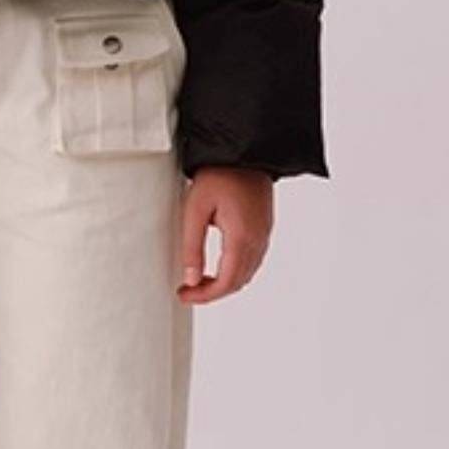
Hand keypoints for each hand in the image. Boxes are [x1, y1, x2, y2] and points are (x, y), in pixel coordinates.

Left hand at [178, 167, 273, 301]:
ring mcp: (264, 235)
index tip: (184, 295)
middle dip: (212, 292)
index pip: (226, 282)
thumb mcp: (195, 209)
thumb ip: (192, 247)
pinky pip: (253, 261)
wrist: (244, 153)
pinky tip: (218, 266)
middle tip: (188, 290)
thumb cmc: (219, 175)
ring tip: (199, 279)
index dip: (204, 296)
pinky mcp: (265, 229)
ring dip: (225, 283)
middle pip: (238, 282)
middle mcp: (258, 240)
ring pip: (247, 274)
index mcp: (241, 237)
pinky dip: (236, 271)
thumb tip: (190, 279)